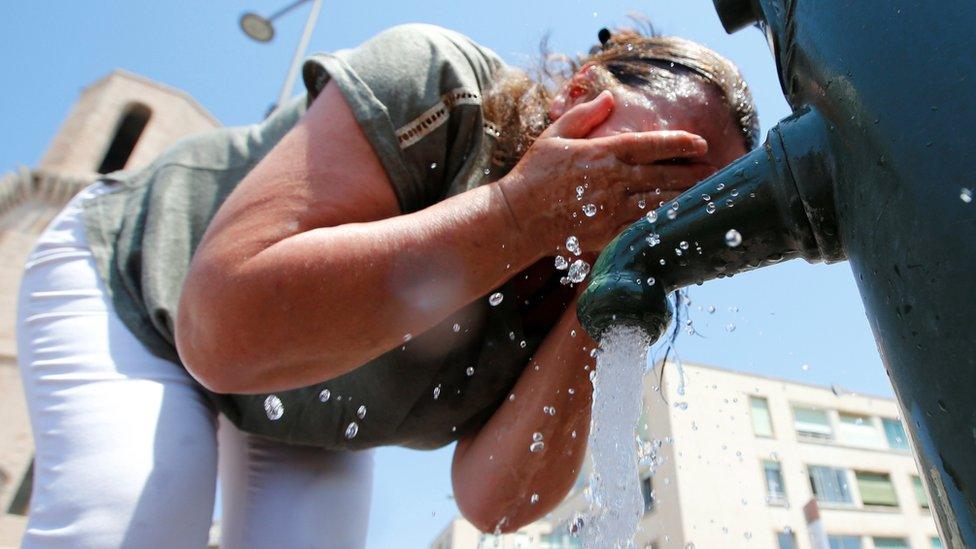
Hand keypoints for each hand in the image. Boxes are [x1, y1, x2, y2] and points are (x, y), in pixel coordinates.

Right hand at [496, 91, 714, 254]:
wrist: (518, 217)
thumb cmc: (534, 174)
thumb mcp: (555, 135)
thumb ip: (584, 115)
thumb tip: (609, 98)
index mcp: (603, 153)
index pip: (651, 145)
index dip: (680, 143)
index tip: (700, 143)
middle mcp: (613, 181)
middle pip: (664, 176)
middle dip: (692, 172)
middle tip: (714, 170)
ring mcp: (612, 209)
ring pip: (659, 203)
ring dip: (684, 198)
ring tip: (704, 195)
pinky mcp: (608, 233)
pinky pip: (644, 226)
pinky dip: (663, 221)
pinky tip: (678, 218)